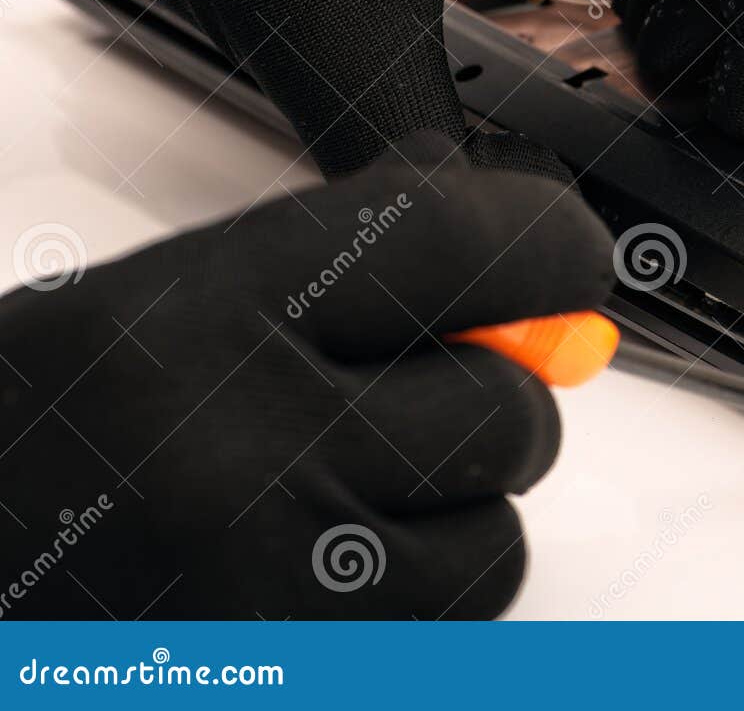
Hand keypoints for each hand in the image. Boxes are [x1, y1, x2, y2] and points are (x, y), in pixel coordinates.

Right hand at [0, 137, 611, 617]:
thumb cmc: (31, 448)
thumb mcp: (151, 305)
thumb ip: (327, 247)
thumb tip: (476, 197)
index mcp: (200, 314)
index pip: (455, 240)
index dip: (548, 242)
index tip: (573, 257)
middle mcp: (241, 447)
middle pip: (509, 408)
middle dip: (492, 407)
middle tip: (416, 408)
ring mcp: (270, 591)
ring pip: (498, 541)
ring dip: (454, 522)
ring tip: (343, 510)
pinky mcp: (299, 682)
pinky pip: (448, 636)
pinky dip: (415, 609)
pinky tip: (325, 583)